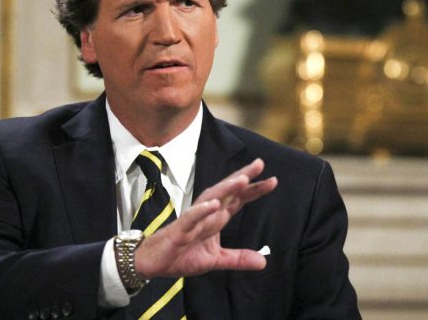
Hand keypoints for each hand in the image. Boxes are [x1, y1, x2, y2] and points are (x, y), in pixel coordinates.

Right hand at [134, 158, 276, 278]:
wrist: (154, 263)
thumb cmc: (182, 255)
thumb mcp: (216, 260)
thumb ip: (238, 259)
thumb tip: (263, 262)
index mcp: (216, 218)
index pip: (238, 200)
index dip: (254, 190)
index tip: (273, 180)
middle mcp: (207, 214)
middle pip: (227, 192)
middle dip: (243, 178)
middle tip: (260, 164)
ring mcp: (193, 220)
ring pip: (211, 199)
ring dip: (225, 189)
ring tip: (242, 180)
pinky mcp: (180, 230)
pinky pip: (191, 218)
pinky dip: (202, 210)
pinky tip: (214, 205)